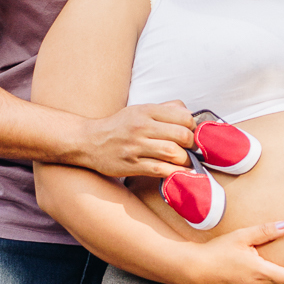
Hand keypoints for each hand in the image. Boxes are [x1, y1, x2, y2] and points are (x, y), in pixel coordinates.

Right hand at [69, 101, 194, 176]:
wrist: (89, 141)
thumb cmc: (119, 126)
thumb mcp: (139, 110)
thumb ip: (165, 109)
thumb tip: (189, 113)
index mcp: (146, 111)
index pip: (183, 117)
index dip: (194, 127)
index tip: (192, 134)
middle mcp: (142, 127)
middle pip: (182, 135)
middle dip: (192, 145)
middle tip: (191, 150)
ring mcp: (136, 147)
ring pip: (173, 153)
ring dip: (185, 160)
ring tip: (185, 162)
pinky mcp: (132, 165)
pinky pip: (161, 170)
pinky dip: (175, 173)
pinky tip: (180, 174)